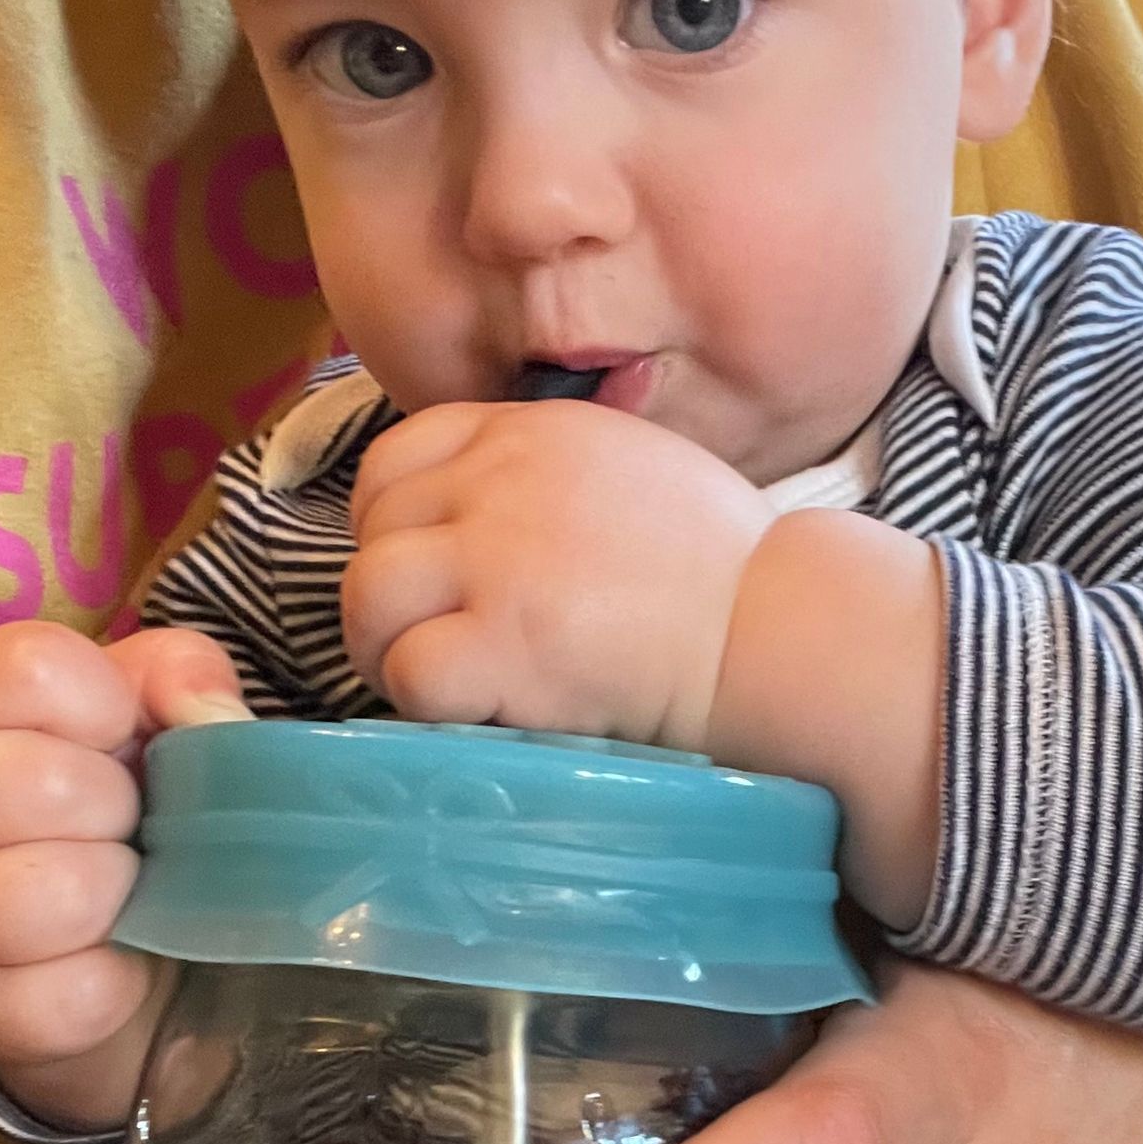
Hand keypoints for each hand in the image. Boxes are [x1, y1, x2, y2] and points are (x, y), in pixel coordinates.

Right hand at [0, 621, 249, 1126]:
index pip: (27, 666)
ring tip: (115, 893)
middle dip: (118, 809)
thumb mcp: (150, 721)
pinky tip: (109, 961)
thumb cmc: (122, 814)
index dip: (107, 703)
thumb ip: (180, 676)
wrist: (103, 954)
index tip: (122, 738)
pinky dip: (117, 983)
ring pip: (55, 893)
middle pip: (41, 781)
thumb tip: (211, 711)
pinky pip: (74, 992)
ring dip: (119, 896)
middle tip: (123, 829)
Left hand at [342, 398, 773, 747]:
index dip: (390, 525)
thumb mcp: (631, 467)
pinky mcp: (505, 642)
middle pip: (373, 533)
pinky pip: (410, 672)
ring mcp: (498, 559)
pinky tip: (483, 711)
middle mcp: (501, 481)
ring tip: (450, 682)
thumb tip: (470, 516)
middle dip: (393, 598)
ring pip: (369, 598)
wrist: (773, 628)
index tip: (427, 573)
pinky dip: (431, 704)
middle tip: (440, 644)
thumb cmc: (722, 568)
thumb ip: (546, 474)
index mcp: (530, 431)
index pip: (396, 459)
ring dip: (392, 651)